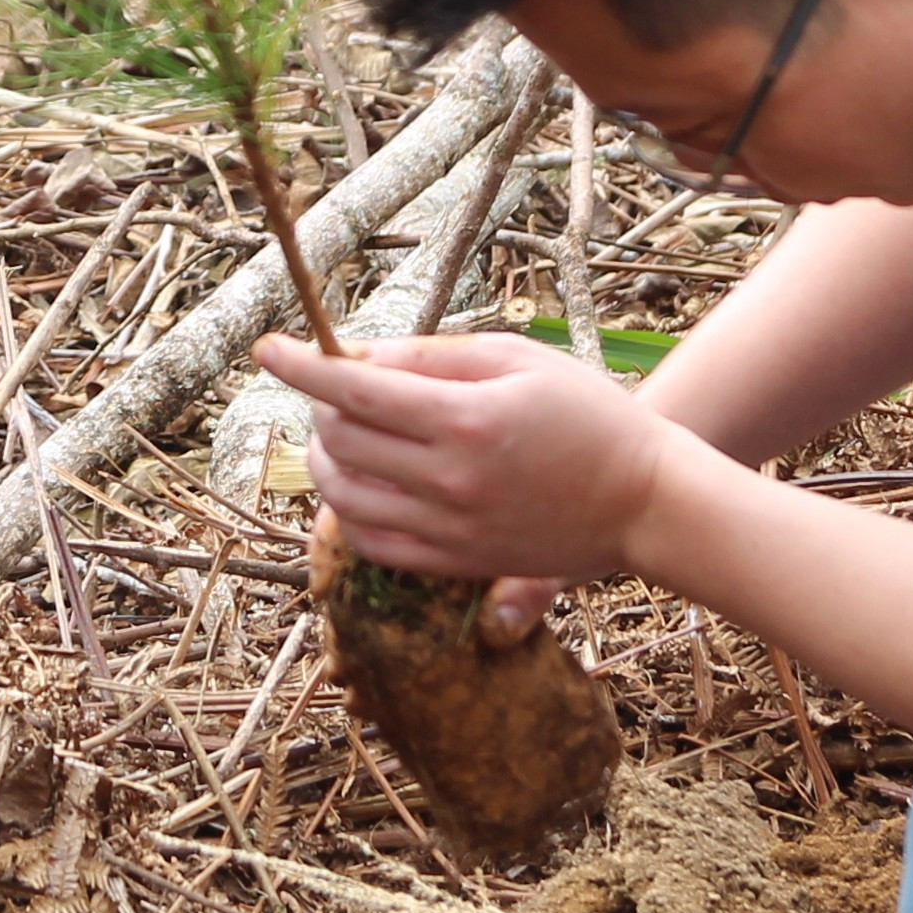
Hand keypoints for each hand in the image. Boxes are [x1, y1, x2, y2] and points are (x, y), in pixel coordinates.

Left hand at [259, 330, 670, 589]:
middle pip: (343, 441)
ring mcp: (450, 528)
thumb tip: (362, 358)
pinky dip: (350, 512)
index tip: (268, 348)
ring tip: (344, 436)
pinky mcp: (456, 563)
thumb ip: (433, 356)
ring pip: (346, 497)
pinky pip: (374, 543)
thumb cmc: (587, 414)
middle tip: (340, 390)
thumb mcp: (517, 359)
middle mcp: (450, 479)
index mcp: (467, 418)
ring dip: (328, 460)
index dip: (302, 367)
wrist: (643, 499)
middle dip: (322, 407)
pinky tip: (363, 485)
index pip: (355, 391)